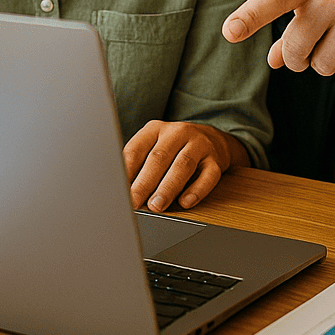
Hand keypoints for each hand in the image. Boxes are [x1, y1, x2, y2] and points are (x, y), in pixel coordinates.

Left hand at [123, 121, 248, 212]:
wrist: (212, 139)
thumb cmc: (175, 148)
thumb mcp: (154, 147)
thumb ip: (138, 164)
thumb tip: (121, 189)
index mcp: (156, 129)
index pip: (137, 149)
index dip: (126, 171)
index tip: (118, 190)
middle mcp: (178, 132)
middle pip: (159, 157)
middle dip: (145, 182)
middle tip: (135, 202)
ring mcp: (199, 144)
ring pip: (183, 165)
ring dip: (168, 187)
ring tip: (156, 206)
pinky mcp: (216, 159)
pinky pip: (208, 175)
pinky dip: (197, 190)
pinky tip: (186, 202)